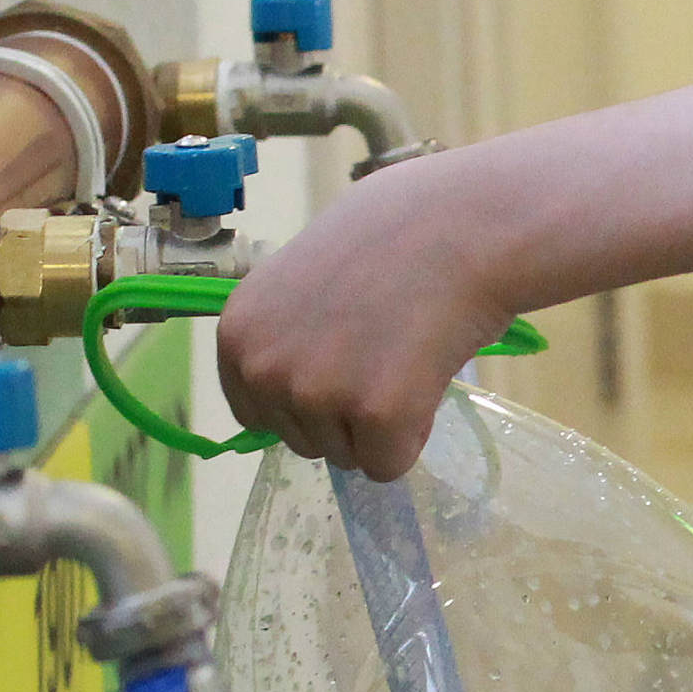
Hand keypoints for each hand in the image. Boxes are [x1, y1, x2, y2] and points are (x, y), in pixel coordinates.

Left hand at [215, 165, 526, 476]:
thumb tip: (291, 396)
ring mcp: (316, 394)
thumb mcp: (301, 284)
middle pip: (300, 441)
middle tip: (382, 348)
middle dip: (344, 414)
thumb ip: (283, 338)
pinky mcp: (374, 416)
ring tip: (404, 354)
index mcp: (237, 334)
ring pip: (346, 456)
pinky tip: (423, 376)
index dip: (307, 397)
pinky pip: (387, 466)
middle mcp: (263, 368)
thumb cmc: (389, 242)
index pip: (255, 414)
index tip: (342, 361)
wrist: (455, 225)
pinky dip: (413, 435)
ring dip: (380, 424)